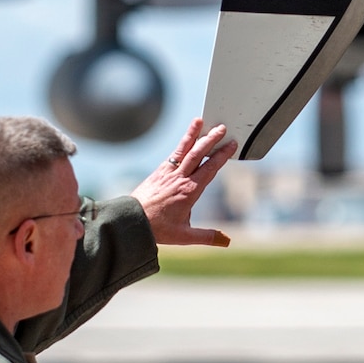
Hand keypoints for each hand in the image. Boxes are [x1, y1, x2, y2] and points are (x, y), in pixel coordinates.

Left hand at [133, 119, 237, 247]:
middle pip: (198, 153)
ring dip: (193, 135)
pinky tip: (186, 139)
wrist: (132, 221)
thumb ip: (208, 237)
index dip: (222, 155)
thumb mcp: (185, 236)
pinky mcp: (159, 172)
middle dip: (211, 139)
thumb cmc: (158, 229)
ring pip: (183, 150)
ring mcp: (168, 173)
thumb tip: (227, 241)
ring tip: (200, 121)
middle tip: (222, 127)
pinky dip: (181, 144)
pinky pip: (173, 154)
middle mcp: (179, 178)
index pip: (210, 168)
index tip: (231, 145)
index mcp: (189, 191)